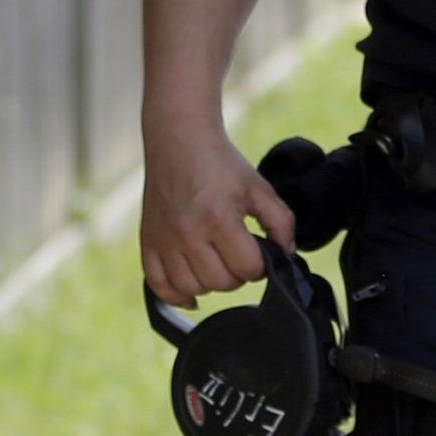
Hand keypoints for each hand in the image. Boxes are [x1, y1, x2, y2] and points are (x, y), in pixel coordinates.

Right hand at [141, 103, 294, 301]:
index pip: (248, 269)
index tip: (259, 250)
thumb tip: (287, 254)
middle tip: (238, 252)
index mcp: (218, 219)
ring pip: (192, 288)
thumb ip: (282, 222)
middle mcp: (187, 234)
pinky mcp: (148, 242)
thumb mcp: (259, 188)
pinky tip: (191, 294)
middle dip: (238, 272)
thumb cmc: (221, 163)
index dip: (261, 264)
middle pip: (221, 283)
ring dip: (211, 282)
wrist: (179, 140)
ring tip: (217, 261)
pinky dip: (175, 296)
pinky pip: (159, 286)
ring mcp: (164, 240)